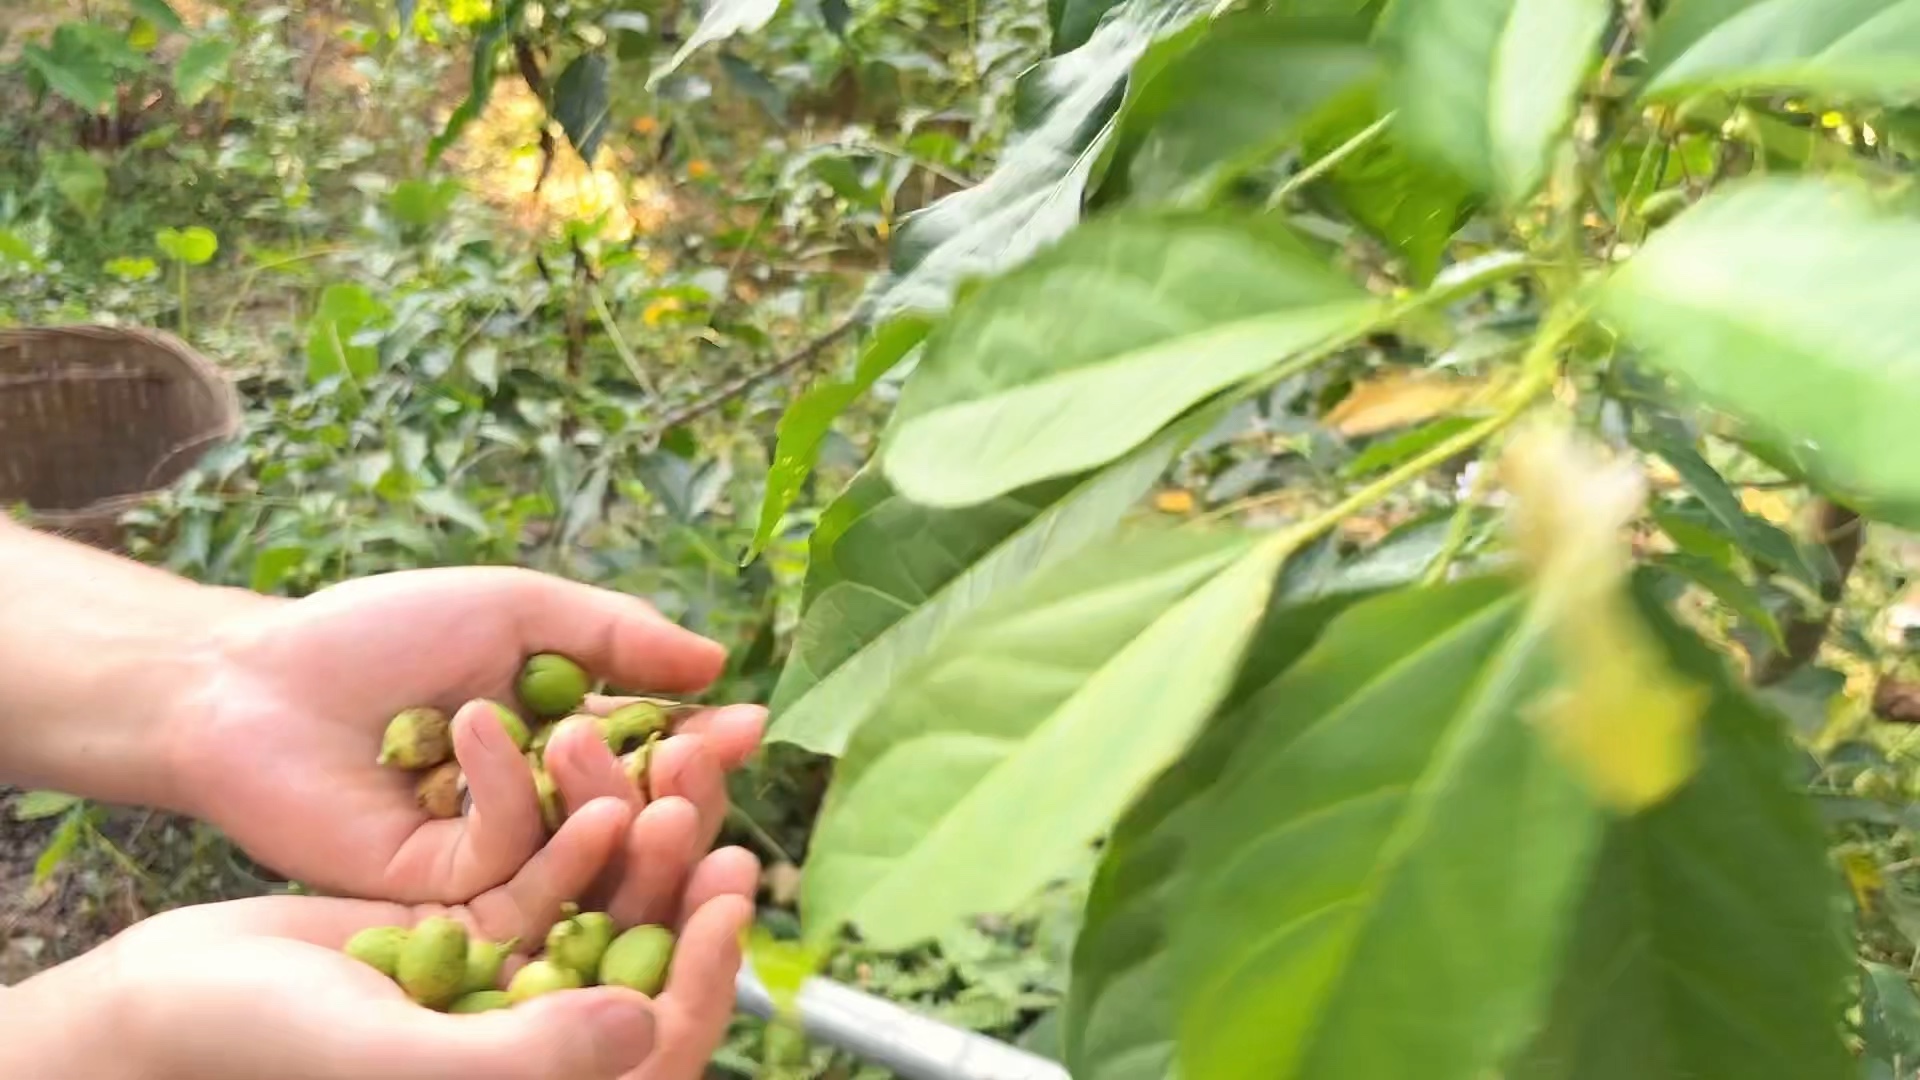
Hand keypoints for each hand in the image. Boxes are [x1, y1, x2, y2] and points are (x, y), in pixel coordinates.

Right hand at [0, 796, 757, 1079]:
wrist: (168, 1000)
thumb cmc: (258, 1048)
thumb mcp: (395, 1054)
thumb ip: (524, 1059)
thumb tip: (647, 1028)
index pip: (659, 1047)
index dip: (704, 973)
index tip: (728, 894)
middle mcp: (539, 1047)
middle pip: (644, 964)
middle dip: (680, 884)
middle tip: (708, 805)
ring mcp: (513, 988)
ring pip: (606, 908)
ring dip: (639, 838)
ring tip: (666, 767)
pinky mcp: (480, 929)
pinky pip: (550, 875)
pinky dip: (574, 823)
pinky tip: (586, 763)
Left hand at [162, 566, 765, 907]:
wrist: (255, 677)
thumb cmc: (381, 630)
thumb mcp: (516, 609)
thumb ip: (614, 634)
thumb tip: (715, 661)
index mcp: (566, 742)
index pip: (656, 759)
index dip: (703, 748)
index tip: (747, 723)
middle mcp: (539, 809)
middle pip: (638, 824)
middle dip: (682, 792)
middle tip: (705, 757)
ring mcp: (493, 857)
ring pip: (586, 856)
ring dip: (622, 807)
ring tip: (647, 762)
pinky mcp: (440, 894)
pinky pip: (507, 862)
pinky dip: (517, 800)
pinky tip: (494, 736)